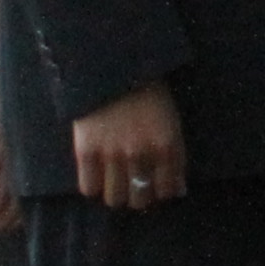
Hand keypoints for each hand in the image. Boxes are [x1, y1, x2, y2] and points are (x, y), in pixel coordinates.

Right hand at [0, 65, 18, 236]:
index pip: (30, 199)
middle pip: (15, 204)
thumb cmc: (20, 105)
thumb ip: (25, 152)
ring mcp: (7, 161)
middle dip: (3, 222)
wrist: (6, 82)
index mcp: (33, 162)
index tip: (9, 225)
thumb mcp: (27, 133)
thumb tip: (23, 168)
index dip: (19, 216)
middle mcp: (22, 165)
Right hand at [71, 78, 187, 212]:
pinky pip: (88, 188)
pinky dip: (93, 185)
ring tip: (114, 181)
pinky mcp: (86, 151)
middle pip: (140, 200)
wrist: (111, 65)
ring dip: (116, 193)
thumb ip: (174, 156)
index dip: (162, 192)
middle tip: (133, 184)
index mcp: (167, 145)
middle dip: (139, 195)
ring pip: (115, 199)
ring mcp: (112, 154)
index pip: (168, 191)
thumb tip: (178, 190)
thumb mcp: (170, 120)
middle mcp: (142, 154)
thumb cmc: (146, 90)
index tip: (155, 186)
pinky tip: (96, 174)